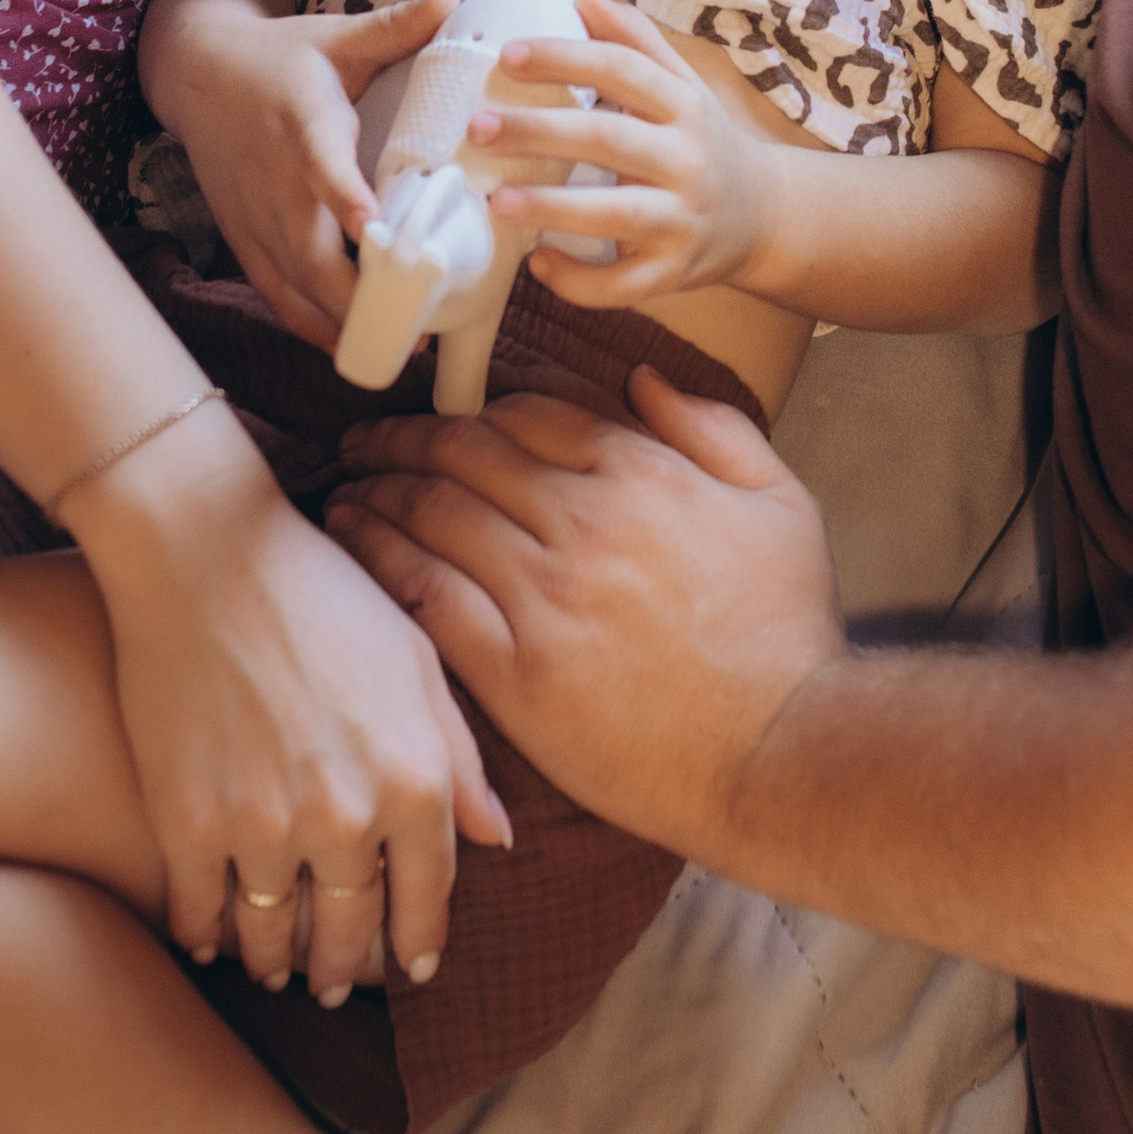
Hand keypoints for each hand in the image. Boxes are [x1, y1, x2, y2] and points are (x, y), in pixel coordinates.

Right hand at [82, 407, 511, 999]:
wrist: (204, 551)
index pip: (427, 896)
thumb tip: (496, 838)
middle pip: (352, 930)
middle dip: (347, 966)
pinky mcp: (188, 824)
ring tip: (277, 971)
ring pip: (275, 934)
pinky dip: (206, 934)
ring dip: (279, 963)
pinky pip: (200, 912)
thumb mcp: (416, 661)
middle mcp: (348, 819)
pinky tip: (209, 939)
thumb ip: (458, 757)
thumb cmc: (323, 590)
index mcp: (415, 780)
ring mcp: (264, 828)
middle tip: (338, 983)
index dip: (420, 941)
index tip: (415, 966)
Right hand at [165, 0, 458, 348]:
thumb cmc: (281, 56)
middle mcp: (273, 183)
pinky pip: (277, 297)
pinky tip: (356, 344)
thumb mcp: (337, 36)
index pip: (323, 169)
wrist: (197, 74)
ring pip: (294, 289)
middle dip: (360, 296)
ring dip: (343, 322)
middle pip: (310, 256)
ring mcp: (254, 219)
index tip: (376, 231)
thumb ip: (397, 25)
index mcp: (302, 126)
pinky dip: (312, 325)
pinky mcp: (244, 240)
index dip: (346, 201)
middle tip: (421, 322)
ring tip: (401, 343)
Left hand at [325, 367, 843, 866]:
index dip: (473, 411)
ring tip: (345, 487)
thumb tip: (640, 380)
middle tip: (365, 439)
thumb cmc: (787, 634)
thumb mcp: (781, 503)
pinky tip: (354, 544)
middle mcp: (583, 522)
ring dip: (377, 490)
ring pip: (432, 515)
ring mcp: (544, 597)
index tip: (445, 418)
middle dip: (403, 438)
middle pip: (464, 454)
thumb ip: (711, 427)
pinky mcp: (515, 672)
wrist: (782, 754)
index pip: (527, 414)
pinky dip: (380, 558)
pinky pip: (425, 596)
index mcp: (642, 474)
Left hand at [476, 0, 781, 309]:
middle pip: (610, 139)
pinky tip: (538, 263)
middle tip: (479, 126)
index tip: (507, 54)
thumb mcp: (684, 86)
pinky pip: (625, 284)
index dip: (565, 59)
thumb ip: (636, 41)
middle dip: (541, 132)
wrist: (767, 217)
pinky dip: (581, 281)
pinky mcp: (675, 272)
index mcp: (684, 105)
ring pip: (617, 214)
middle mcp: (687, 159)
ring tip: (495, 200)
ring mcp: (683, 219)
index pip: (622, 70)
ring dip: (554, 207)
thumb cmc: (705, 142)